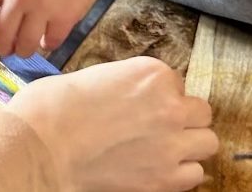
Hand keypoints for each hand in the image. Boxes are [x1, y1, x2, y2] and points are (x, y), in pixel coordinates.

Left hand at [0, 0, 144, 57]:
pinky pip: (50, 45)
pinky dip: (48, 43)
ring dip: (25, 48)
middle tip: (8, 42)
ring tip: (31, 35)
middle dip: (2, 46)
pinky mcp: (66, 18)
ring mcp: (43, 7)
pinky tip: (51, 29)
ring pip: (24, 48)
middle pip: (0, 38)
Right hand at [4, 57, 216, 191]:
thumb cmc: (55, 105)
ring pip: (207, 142)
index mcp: (150, 73)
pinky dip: (180, 172)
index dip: (158, 93)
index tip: (139, 101)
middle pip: (201, 111)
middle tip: (157, 124)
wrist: (44, 146)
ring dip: (188, 143)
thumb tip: (130, 99)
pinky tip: (156, 168)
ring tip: (161, 147)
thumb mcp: (93, 77)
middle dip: (183, 116)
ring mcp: (172, 144)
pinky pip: (195, 174)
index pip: (176, 81)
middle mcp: (170, 105)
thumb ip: (125, 87)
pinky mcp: (167, 179)